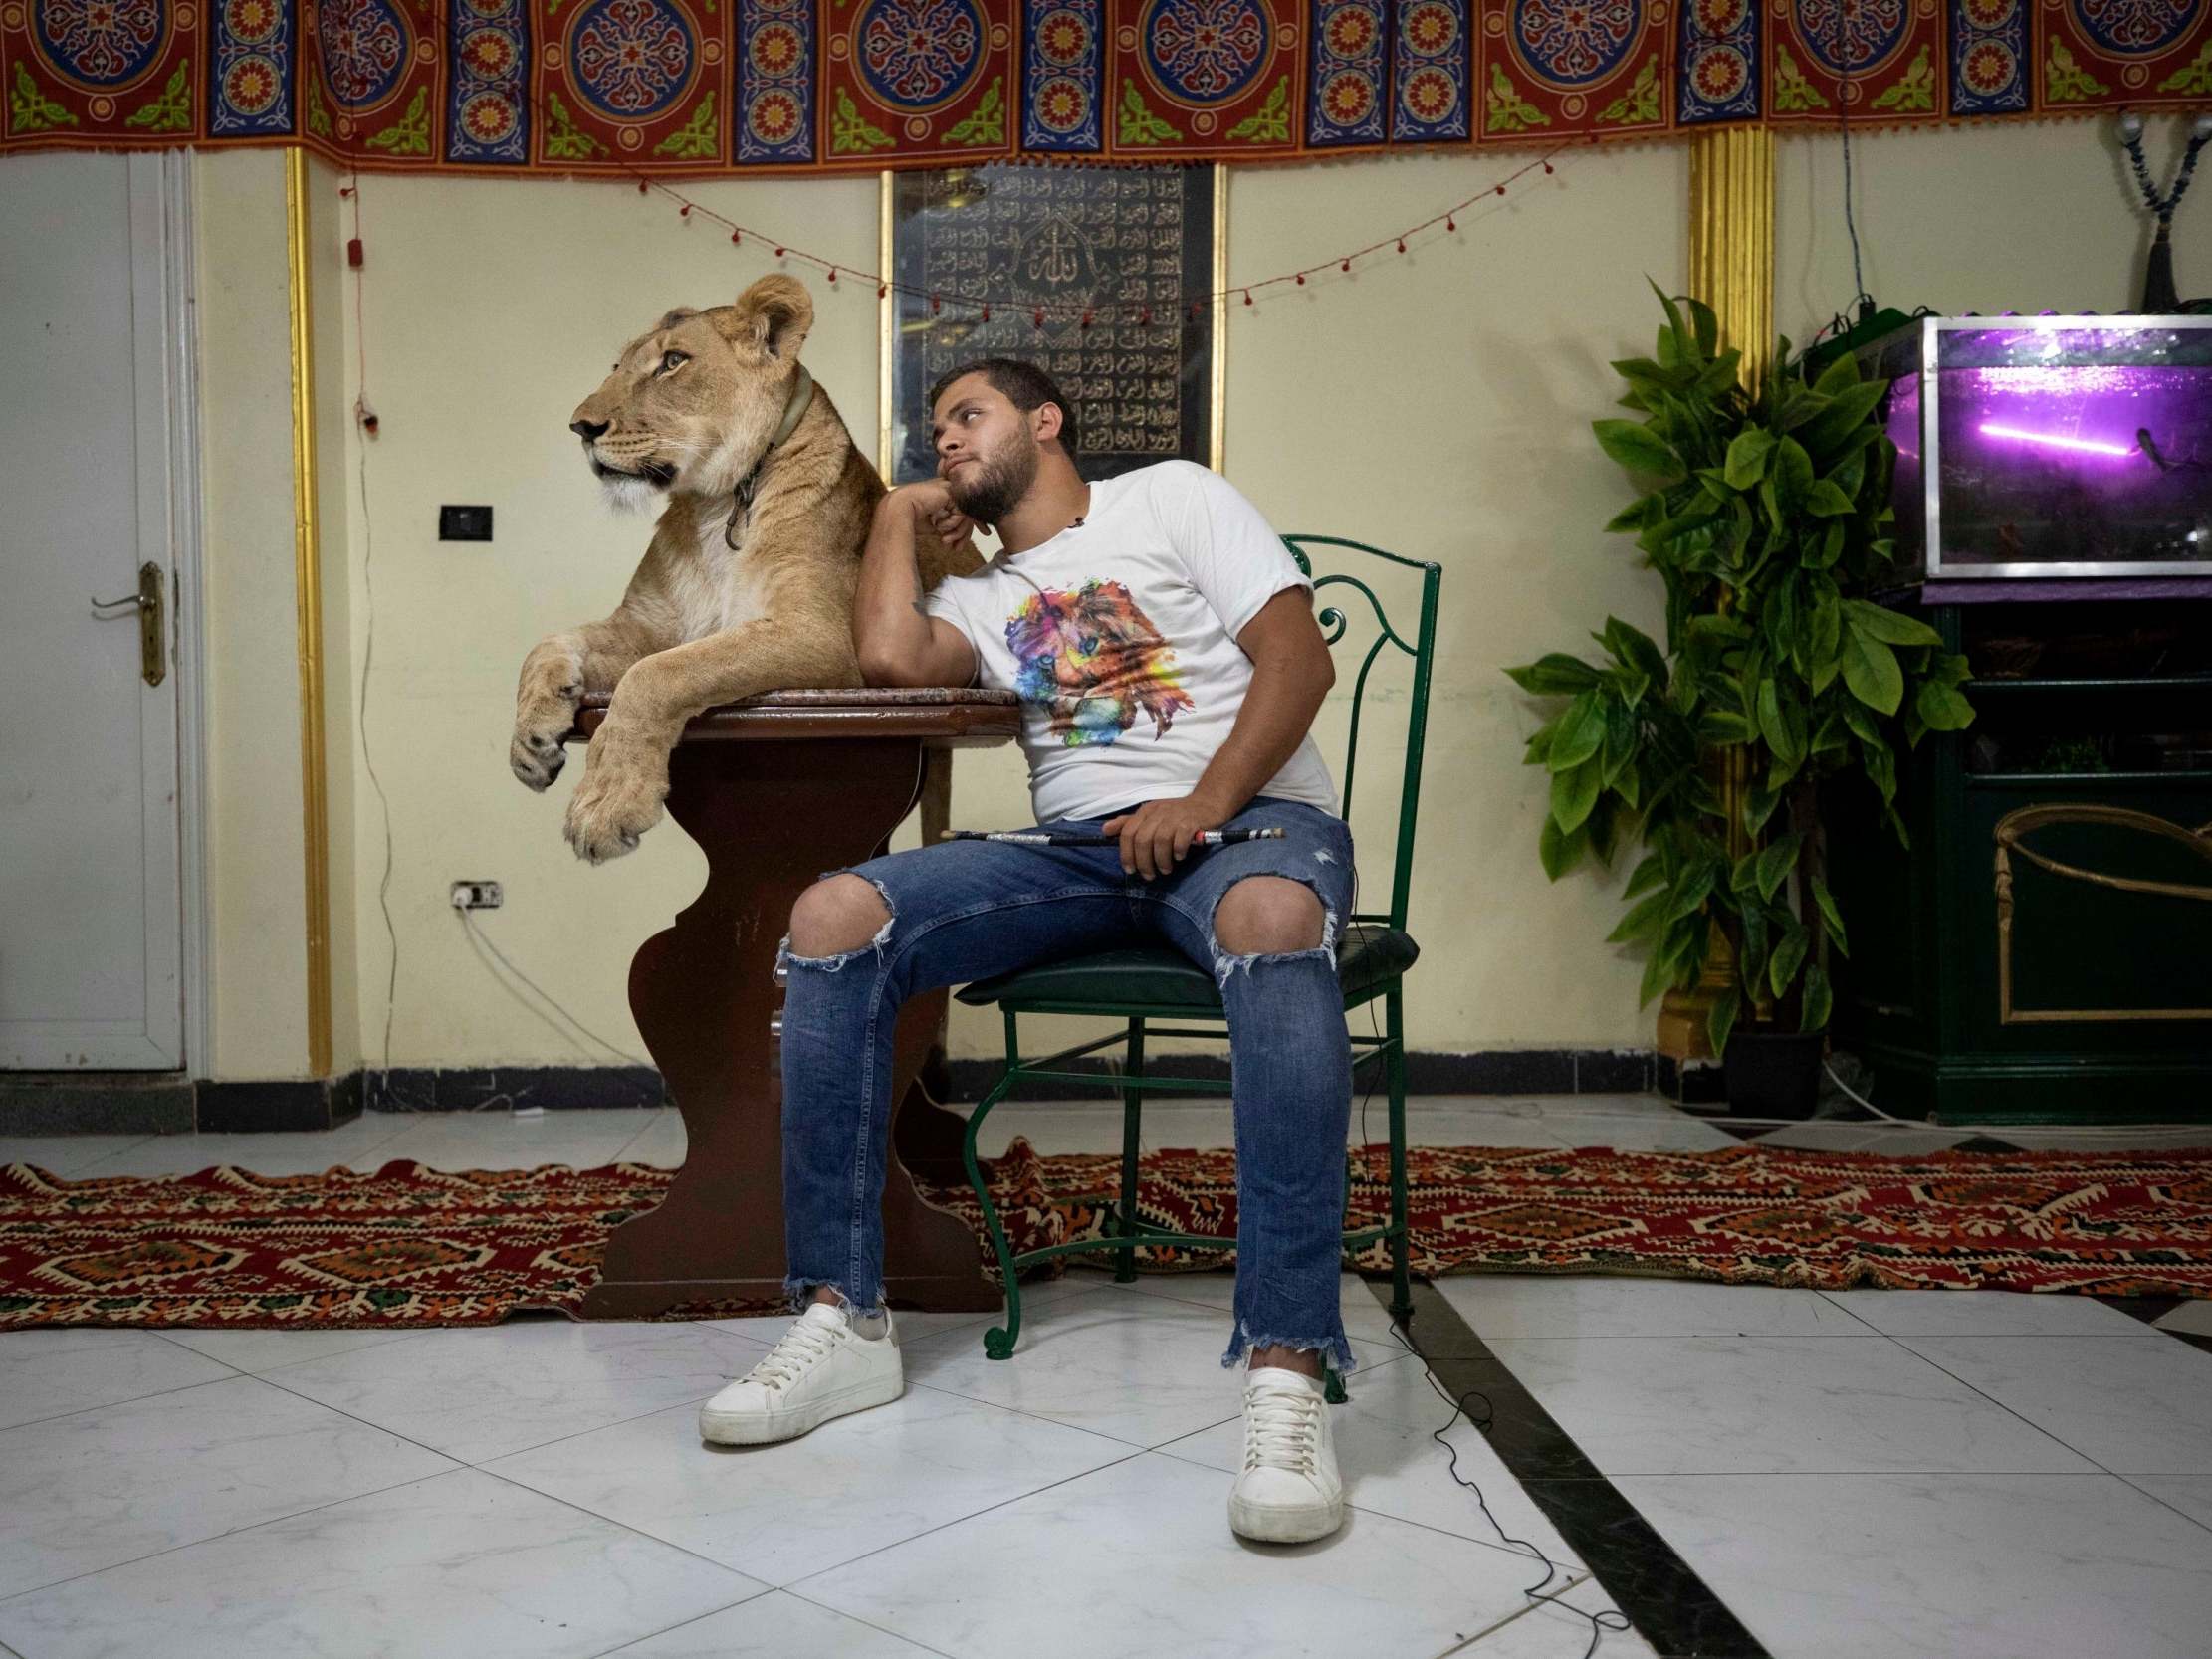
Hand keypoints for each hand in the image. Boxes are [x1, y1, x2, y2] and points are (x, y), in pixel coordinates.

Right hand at [889, 479, 974, 545]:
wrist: (898, 510)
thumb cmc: (910, 517)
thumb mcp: (933, 525)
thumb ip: (946, 526)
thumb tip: (956, 537)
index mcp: (942, 496)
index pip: (960, 514)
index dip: (959, 532)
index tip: (955, 548)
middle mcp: (948, 490)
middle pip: (966, 515)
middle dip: (962, 535)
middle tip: (955, 548)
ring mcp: (950, 489)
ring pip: (966, 515)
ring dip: (957, 532)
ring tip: (944, 540)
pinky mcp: (951, 492)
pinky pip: (961, 513)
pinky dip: (951, 524)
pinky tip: (938, 525)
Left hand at [1101, 793, 1232, 879]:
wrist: (1208, 802)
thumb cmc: (1176, 813)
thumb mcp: (1150, 815)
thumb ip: (1128, 823)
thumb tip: (1105, 830)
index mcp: (1146, 811)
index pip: (1128, 833)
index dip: (1126, 854)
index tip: (1130, 870)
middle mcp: (1159, 812)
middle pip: (1142, 840)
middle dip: (1143, 862)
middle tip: (1149, 875)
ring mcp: (1175, 816)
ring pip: (1160, 841)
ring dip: (1161, 860)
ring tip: (1165, 869)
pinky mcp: (1192, 822)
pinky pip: (1180, 838)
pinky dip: (1177, 851)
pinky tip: (1179, 856)